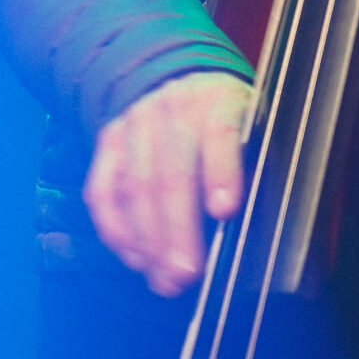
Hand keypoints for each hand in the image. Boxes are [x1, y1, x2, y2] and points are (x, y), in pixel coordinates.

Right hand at [85, 70, 251, 295]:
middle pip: (171, 172)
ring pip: (135, 186)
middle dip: (177, 230)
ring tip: (164, 280)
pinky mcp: (109, 140)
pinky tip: (134, 258)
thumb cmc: (229, 118)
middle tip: (186, 275)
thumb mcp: (254, 125)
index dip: (222, 172)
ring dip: (148, 240)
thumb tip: (246, 223)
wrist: (184, 79)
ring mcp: (136, 121)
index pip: (220, 133)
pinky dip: (115, 228)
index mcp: (219, 99)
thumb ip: (253, 163)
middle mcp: (174, 106)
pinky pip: (103, 189)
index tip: (226, 211)